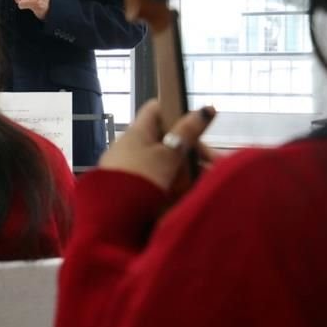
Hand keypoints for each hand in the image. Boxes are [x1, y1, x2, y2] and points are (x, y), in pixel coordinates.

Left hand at [99, 100, 216, 191]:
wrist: (112, 217)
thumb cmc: (142, 178)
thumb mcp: (169, 155)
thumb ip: (188, 133)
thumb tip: (207, 108)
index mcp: (138, 131)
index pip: (157, 109)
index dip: (177, 112)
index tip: (196, 127)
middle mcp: (132, 146)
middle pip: (166, 140)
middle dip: (192, 151)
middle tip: (214, 166)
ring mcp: (129, 167)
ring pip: (165, 162)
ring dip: (186, 171)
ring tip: (205, 184)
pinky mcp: (129, 188)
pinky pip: (156, 180)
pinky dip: (173, 185)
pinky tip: (187, 197)